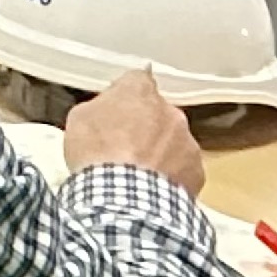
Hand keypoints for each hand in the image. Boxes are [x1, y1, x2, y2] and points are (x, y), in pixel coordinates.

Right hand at [62, 69, 205, 199]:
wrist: (122, 198)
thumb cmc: (97, 155)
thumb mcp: (79, 120)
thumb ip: (99, 107)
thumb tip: (107, 109)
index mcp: (138, 91)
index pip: (137, 79)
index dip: (127, 94)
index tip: (118, 107)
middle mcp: (169, 111)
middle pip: (159, 113)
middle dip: (146, 127)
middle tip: (123, 148)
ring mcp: (187, 142)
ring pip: (174, 142)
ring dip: (160, 152)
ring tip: (136, 174)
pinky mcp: (197, 171)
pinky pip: (184, 170)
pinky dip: (171, 177)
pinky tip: (150, 189)